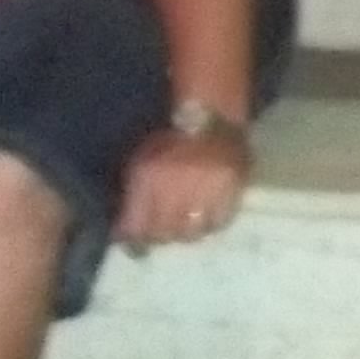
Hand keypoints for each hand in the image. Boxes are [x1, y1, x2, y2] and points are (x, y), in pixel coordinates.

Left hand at [115, 126, 250, 251]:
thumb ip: (134, 196)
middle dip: (159, 237)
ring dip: (185, 234)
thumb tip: (127, 230)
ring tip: (184, 229)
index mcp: (149, 179)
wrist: (210, 116)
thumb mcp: (142, 163)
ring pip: (192, 232)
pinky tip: (206, 221)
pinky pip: (220, 221)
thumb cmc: (170, 139)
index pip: (136, 227)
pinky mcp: (232, 189)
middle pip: (165, 234)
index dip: (132, 239)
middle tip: (160, 234)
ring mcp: (206, 191)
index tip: (132, 242)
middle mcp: (176, 189)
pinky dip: (211, 225)